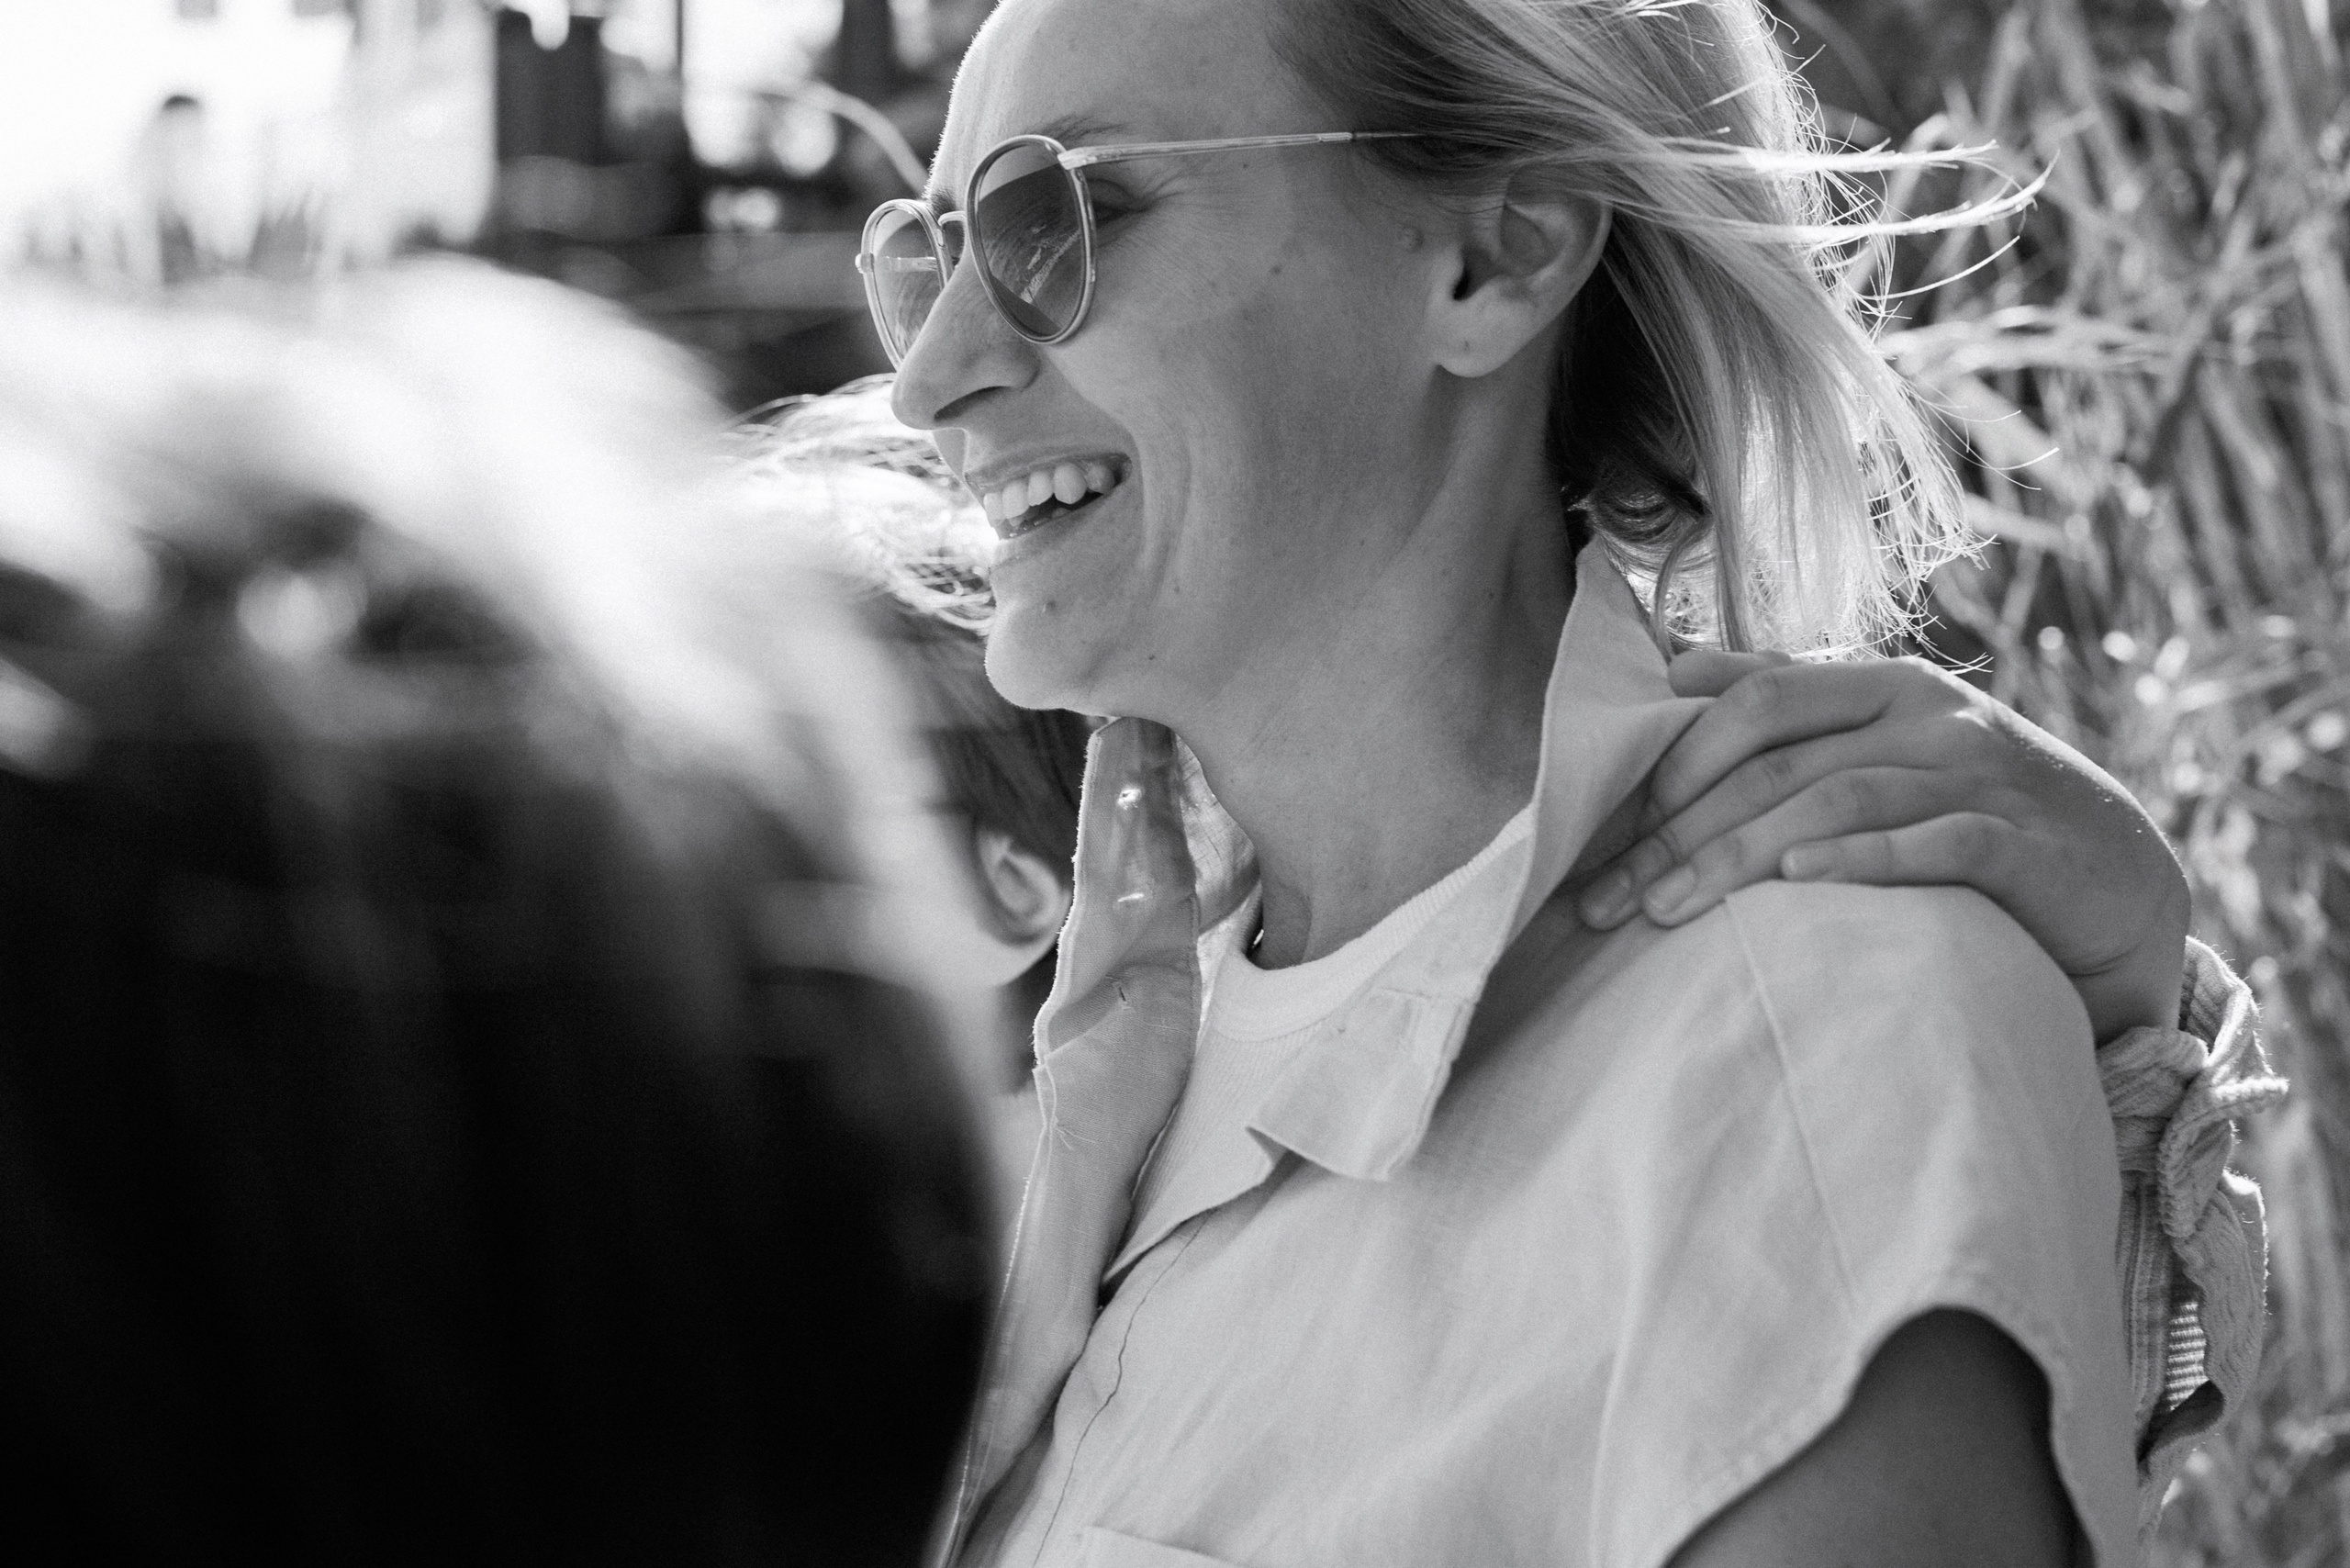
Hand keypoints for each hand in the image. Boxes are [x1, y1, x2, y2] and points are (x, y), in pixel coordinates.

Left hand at [1577, 651, 2189, 1040]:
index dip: (1671, 762)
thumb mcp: (1882, 739)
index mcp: (1882, 685)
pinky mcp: (2022, 843)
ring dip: (1736, 858)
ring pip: (1834, 800)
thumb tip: (1674, 664)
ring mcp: (1978, 773)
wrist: (2120, 876)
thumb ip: (1788, 700)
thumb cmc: (1974, 806)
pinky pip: (1931, 843)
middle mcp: (1928, 716)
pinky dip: (1857, 860)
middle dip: (1679, 830)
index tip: (1602, 831)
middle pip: (1776, 760)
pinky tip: (1793, 882)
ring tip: (1665, 913)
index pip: (1754, 701)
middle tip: (1609, 899)